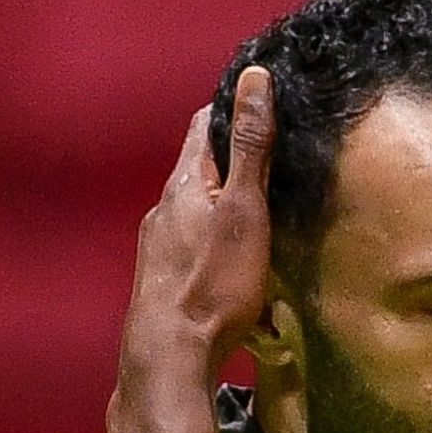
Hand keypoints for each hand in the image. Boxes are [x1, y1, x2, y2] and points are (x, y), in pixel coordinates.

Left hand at [121, 64, 275, 390]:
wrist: (170, 354)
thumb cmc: (213, 282)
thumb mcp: (245, 209)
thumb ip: (251, 146)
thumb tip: (254, 78)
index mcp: (184, 183)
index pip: (205, 125)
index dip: (234, 108)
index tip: (263, 102)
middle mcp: (164, 207)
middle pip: (199, 167)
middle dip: (233, 158)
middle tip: (273, 157)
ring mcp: (158, 243)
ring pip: (194, 207)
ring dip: (223, 203)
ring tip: (259, 210)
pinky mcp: (162, 277)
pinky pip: (190, 242)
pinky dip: (213, 237)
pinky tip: (231, 258)